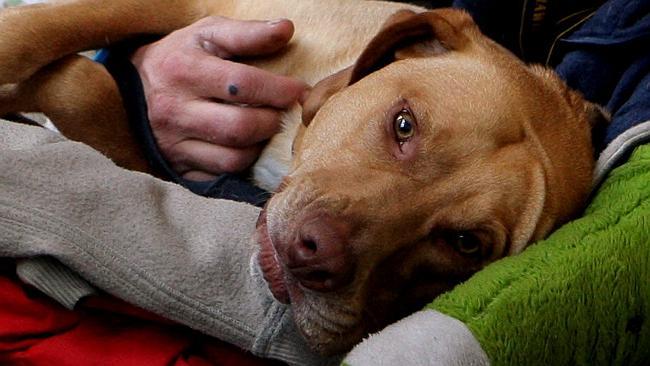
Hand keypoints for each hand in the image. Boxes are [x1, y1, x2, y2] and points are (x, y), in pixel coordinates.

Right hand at [131, 16, 306, 180]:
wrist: (131, 90)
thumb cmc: (180, 57)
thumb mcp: (207, 35)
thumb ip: (247, 33)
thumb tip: (286, 29)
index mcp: (184, 70)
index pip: (242, 85)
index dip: (279, 90)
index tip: (301, 91)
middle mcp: (175, 110)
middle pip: (239, 128)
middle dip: (273, 122)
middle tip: (284, 114)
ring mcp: (174, 144)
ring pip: (232, 159)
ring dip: (260, 146)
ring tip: (266, 129)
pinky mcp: (178, 168)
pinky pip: (220, 176)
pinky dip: (242, 164)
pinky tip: (248, 147)